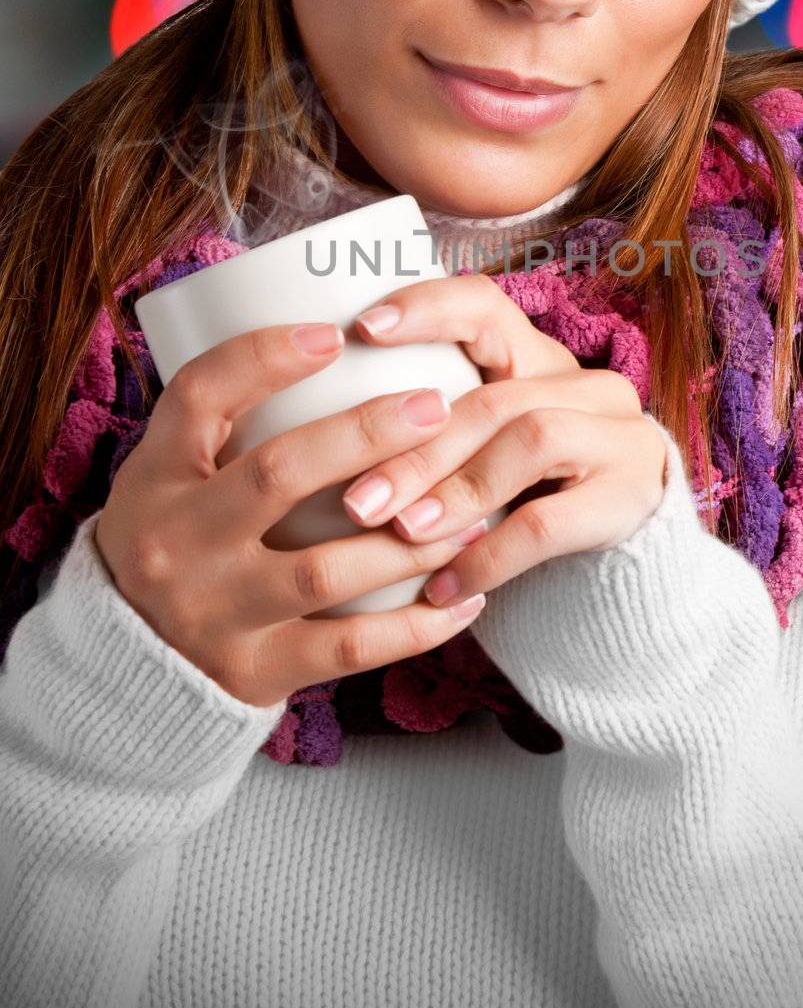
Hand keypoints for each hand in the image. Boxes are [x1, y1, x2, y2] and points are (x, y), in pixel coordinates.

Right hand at [93, 322, 495, 708]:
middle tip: (438, 409)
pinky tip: (467, 597)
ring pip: (326, 568)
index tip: (335, 335)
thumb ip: (230, 423)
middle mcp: (175, 542)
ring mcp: (214, 611)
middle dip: (368, 436)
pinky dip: (416, 625)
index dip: (265, 357)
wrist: (123, 666)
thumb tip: (335, 344)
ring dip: (412, 539)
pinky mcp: (253, 672)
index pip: (200, 396)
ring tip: (474, 511)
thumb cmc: (175, 540)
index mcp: (155, 477)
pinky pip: (349, 648)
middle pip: (279, 473)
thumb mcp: (170, 476)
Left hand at [345, 273, 669, 608]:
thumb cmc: (520, 505)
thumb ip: (428, 433)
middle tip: (355, 501)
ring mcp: (620, 437)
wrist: (622, 567)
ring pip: (529, 441)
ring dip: (457, 491)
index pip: (485, 306)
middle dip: (417, 448)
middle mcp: (587, 385)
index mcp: (538, 360)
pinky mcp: (632, 497)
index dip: (427, 308)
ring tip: (403, 534)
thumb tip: (305, 435)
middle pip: (493, 397)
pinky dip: (489, 556)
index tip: (363, 328)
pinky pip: (549, 522)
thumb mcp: (479, 457)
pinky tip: (445, 587)